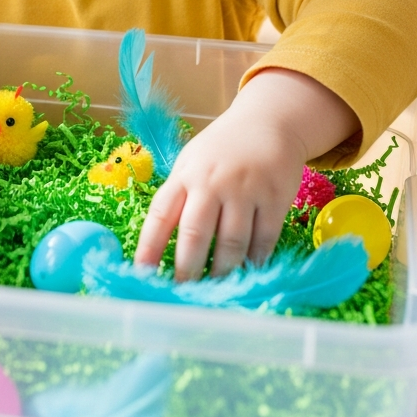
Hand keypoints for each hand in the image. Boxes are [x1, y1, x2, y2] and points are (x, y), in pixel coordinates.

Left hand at [134, 68, 358, 280]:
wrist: (267, 123)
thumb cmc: (221, 150)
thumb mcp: (191, 163)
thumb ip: (179, 197)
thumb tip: (160, 246)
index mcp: (185, 175)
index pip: (160, 213)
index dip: (148, 245)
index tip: (141, 274)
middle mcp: (212, 182)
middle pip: (196, 232)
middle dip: (187, 268)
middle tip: (183, 292)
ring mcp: (245, 190)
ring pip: (232, 242)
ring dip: (222, 271)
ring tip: (216, 288)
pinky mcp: (275, 197)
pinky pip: (264, 239)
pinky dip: (256, 260)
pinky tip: (249, 272)